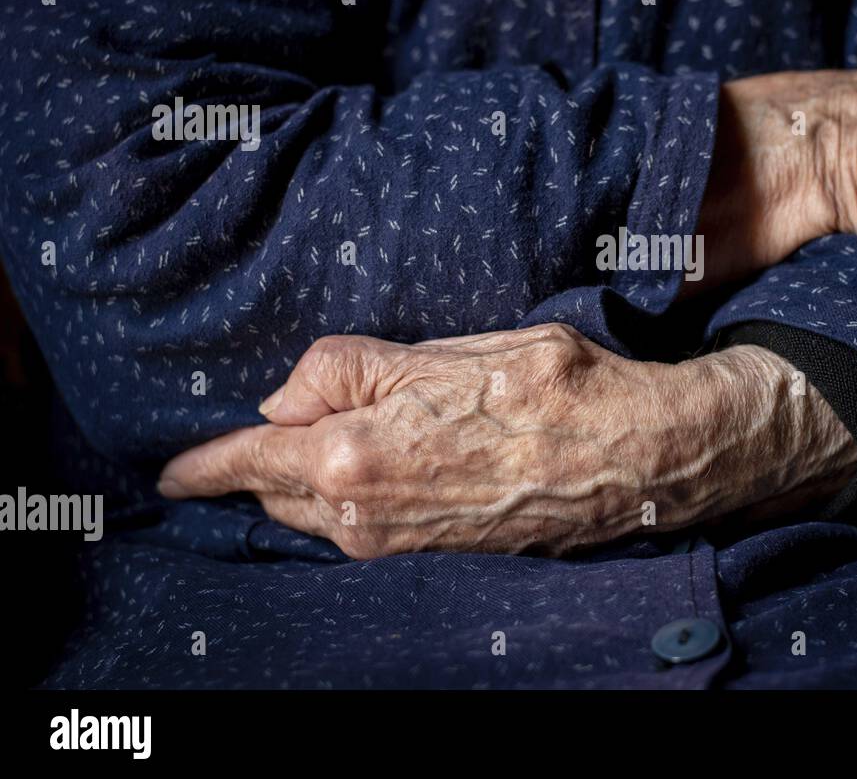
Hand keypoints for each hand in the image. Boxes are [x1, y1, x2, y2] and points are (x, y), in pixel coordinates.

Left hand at [157, 325, 856, 557]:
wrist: (635, 458)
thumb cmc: (550, 392)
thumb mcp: (444, 353)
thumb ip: (349, 369)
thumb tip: (285, 396)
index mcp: (354, 458)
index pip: (249, 462)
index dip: (206, 462)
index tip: (173, 468)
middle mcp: (366, 515)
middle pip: (279, 492)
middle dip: (263, 462)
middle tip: (270, 425)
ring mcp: (399, 542)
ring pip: (321, 512)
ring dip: (309, 480)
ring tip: (330, 438)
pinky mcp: (433, 551)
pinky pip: (361, 526)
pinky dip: (348, 497)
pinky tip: (380, 462)